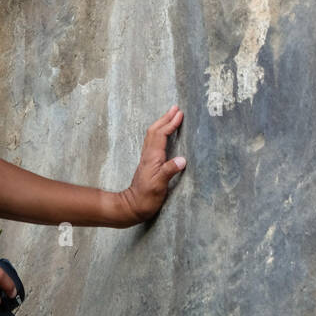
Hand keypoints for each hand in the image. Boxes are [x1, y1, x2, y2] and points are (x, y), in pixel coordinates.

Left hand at [118, 106, 185, 223]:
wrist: (132, 206)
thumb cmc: (146, 198)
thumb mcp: (159, 186)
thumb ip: (169, 171)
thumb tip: (182, 159)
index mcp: (152, 157)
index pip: (161, 134)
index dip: (170, 123)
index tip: (180, 114)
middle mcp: (149, 155)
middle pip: (155, 130)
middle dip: (166, 118)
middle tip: (176, 108)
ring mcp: (147, 158)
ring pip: (153, 135)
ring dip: (162, 123)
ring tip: (171, 116)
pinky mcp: (148, 163)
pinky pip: (154, 142)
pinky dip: (160, 133)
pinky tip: (164, 134)